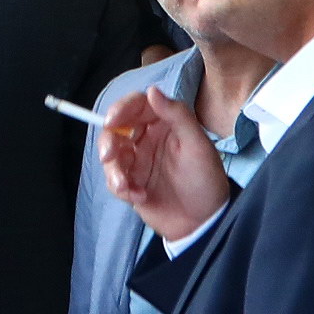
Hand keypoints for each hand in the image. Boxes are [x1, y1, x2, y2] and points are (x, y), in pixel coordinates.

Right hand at [95, 84, 231, 243]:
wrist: (203, 222)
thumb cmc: (205, 180)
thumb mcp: (197, 145)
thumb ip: (177, 115)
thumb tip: (152, 90)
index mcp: (164, 123)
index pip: (137, 106)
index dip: (121, 109)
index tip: (111, 120)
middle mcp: (148, 139)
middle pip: (116, 129)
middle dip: (108, 142)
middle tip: (108, 156)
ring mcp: (138, 161)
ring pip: (111, 156)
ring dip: (113, 170)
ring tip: (126, 186)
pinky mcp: (132, 182)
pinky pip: (114, 179)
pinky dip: (121, 188)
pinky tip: (139, 197)